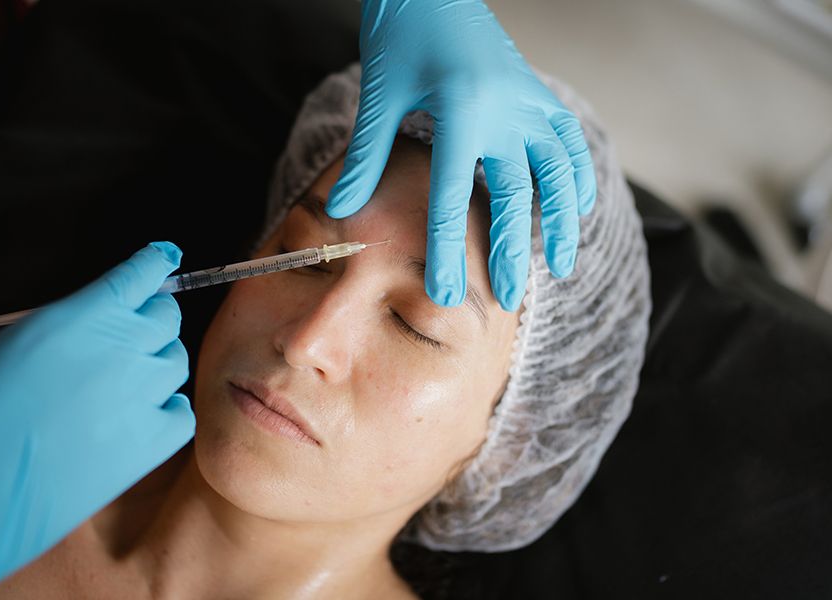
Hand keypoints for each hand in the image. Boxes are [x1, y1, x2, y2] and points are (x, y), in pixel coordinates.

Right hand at [0, 242, 194, 598]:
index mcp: (77, 317)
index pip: (138, 275)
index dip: (153, 263)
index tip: (163, 257)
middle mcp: (118, 351)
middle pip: (165, 317)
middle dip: (151, 314)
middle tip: (132, 323)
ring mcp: (137, 401)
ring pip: (175, 363)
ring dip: (159, 360)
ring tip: (132, 370)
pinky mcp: (144, 451)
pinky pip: (181, 416)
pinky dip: (170, 410)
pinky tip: (147, 413)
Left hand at [326, 0, 596, 309]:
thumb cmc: (401, 36)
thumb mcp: (380, 95)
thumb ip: (365, 156)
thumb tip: (340, 211)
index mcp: (462, 112)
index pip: (454, 199)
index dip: (448, 251)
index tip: (445, 294)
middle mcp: (506, 110)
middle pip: (513, 196)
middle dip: (510, 251)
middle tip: (508, 298)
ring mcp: (529, 100)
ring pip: (557, 172)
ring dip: (560, 222)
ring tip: (560, 267)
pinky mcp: (538, 93)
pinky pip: (568, 141)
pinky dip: (577, 175)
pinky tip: (577, 206)